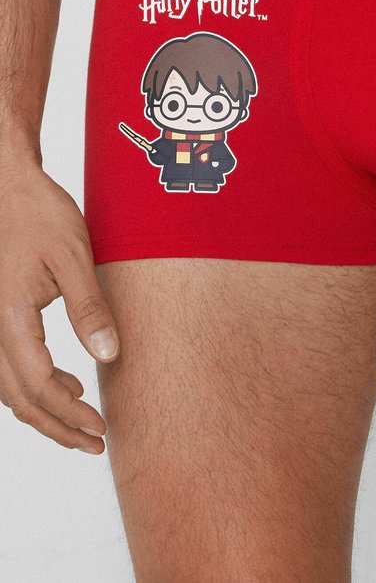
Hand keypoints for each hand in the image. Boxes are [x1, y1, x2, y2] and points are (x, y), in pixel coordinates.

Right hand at [0, 161, 119, 454]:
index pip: (39, 385)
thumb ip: (90, 308)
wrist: (9, 188)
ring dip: (45, 412)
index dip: (70, 413)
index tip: (101, 427)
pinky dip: (33, 388)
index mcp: (10, 317)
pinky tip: (64, 383)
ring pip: (9, 390)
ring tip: (83, 422)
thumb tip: (109, 357)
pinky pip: (7, 369)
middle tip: (95, 442)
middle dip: (58, 427)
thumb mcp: (74, 256)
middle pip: (20, 399)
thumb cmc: (42, 215)